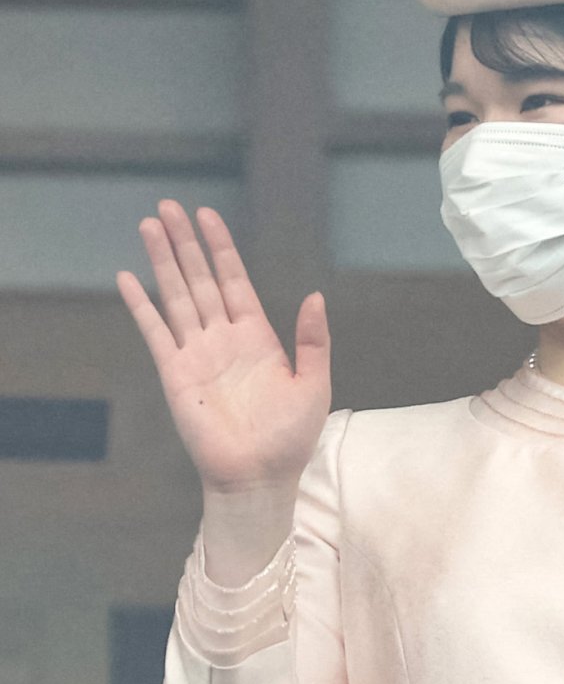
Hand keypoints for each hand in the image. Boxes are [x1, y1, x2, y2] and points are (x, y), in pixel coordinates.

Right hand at [116, 200, 331, 492]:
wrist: (259, 477)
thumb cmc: (290, 438)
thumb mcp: (314, 384)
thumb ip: (314, 340)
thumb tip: (315, 295)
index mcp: (258, 337)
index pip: (235, 280)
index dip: (221, 248)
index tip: (207, 215)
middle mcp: (224, 339)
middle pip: (201, 279)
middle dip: (185, 243)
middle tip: (168, 206)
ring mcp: (197, 354)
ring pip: (176, 296)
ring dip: (162, 261)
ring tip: (148, 225)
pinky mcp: (176, 374)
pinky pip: (155, 332)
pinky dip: (141, 305)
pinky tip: (128, 278)